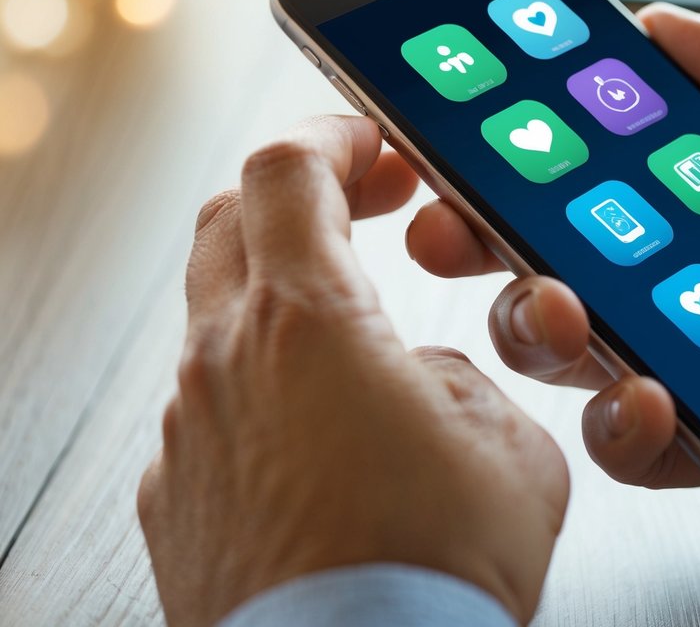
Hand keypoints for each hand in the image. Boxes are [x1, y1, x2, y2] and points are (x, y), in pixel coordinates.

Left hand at [138, 116, 568, 626]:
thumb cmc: (429, 577)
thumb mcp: (506, 443)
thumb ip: (458, 380)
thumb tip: (422, 381)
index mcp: (309, 324)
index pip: (287, 170)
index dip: (333, 136)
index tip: (371, 143)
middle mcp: (226, 366)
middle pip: (229, 221)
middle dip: (298, 198)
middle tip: (356, 205)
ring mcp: (191, 435)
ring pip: (219, 319)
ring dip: (285, 300)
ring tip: (357, 335)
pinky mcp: (180, 502)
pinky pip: (215, 412)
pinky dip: (266, 392)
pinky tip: (326, 440)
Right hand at [407, 4, 699, 523]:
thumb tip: (654, 26)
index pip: (599, 174)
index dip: (520, 158)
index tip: (452, 135)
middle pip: (564, 266)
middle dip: (488, 247)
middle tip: (450, 226)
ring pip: (588, 359)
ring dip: (544, 332)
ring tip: (551, 305)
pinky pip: (657, 449)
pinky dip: (628, 428)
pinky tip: (638, 395)